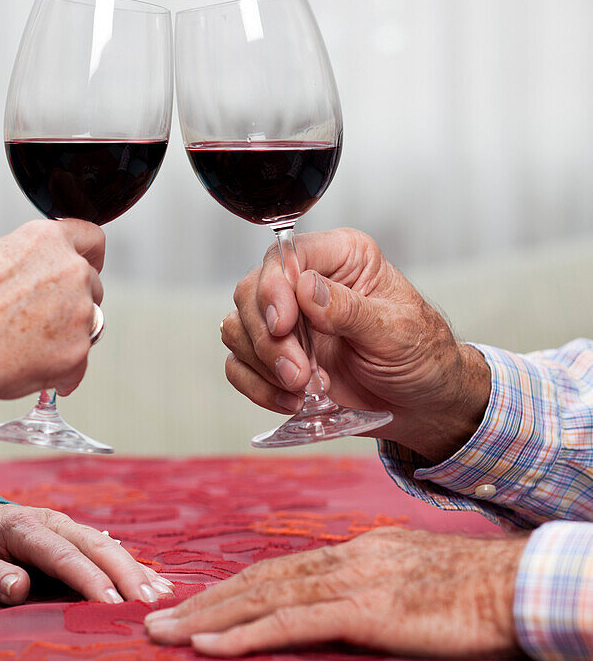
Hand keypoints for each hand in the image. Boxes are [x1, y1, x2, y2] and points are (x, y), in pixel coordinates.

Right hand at [0, 219, 104, 398]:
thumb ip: (29, 264)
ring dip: (67, 335)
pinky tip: (33, 370)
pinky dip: (62, 371)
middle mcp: (71, 270)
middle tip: (39, 320)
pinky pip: (78, 363)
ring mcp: (79, 311)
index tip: (91, 266)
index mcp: (47, 240)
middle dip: (73, 302)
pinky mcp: (77, 350)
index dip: (91, 256)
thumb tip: (40, 281)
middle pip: (92, 286)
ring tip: (25, 347)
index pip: (91, 239)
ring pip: (88, 324)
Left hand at [0, 502, 173, 605]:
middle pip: (97, 547)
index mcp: (24, 528)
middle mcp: (53, 522)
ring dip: (136, 571)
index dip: (88, 579)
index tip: (110, 602)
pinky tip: (156, 584)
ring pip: (109, 547)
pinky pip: (109, 551)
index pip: (62, 555)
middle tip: (149, 603)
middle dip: (126, 574)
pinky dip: (133, 567)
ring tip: (162, 596)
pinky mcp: (76, 537)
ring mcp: (68, 527)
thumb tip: (19, 587)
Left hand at [145, 528, 528, 659]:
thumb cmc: (477, 591)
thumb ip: (375, 589)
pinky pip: (292, 622)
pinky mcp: (366, 611)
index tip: (193, 605)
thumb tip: (346, 610)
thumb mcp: (416, 580)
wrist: (518, 584)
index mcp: (356, 552)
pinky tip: (210, 647)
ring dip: (207, 618)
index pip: (279, 570)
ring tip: (163, 636)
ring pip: (263, 596)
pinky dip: (245, 634)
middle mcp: (345, 559)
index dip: (231, 588)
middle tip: (152, 621)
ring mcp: (354, 581)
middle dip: (202, 602)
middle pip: (258, 578)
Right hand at [222, 228, 490, 462]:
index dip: (273, 288)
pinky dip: (258, 388)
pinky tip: (293, 401)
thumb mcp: (396, 332)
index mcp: (342, 259)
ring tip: (302, 389)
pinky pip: (239, 366)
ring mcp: (289, 322)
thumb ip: (350, 310)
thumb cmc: (421, 358)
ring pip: (238, 329)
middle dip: (268, 340)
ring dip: (263, 366)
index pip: (285, 256)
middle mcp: (308, 285)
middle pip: (251, 293)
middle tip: (298, 374)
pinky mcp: (277, 358)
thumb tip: (306, 288)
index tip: (283, 326)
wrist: (422, 404)